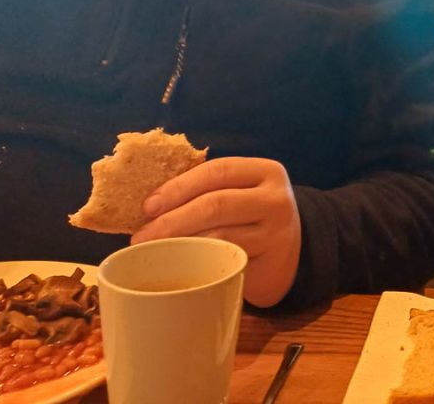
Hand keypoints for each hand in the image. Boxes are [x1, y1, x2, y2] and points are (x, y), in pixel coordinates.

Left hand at [132, 157, 302, 308]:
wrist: (291, 252)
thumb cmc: (251, 216)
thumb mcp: (242, 192)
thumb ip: (209, 189)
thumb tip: (150, 203)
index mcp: (265, 171)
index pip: (217, 171)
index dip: (179, 187)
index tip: (148, 206)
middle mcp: (276, 198)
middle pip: (216, 204)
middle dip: (173, 221)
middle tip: (142, 236)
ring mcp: (277, 231)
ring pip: (220, 235)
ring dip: (180, 244)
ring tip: (154, 251)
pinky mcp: (271, 261)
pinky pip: (227, 259)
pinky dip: (199, 260)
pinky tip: (181, 263)